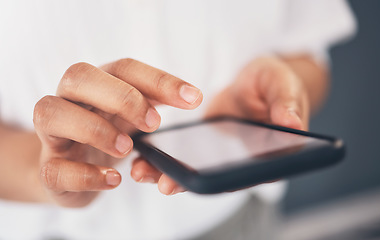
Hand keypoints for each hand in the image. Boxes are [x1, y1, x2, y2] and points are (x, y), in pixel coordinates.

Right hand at [33, 59, 202, 206]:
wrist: (69, 170)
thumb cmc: (105, 134)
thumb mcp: (130, 114)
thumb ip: (154, 103)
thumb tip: (192, 97)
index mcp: (97, 84)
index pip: (124, 68)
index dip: (159, 80)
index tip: (193, 99)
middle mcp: (69, 100)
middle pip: (79, 76)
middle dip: (121, 97)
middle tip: (154, 123)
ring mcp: (52, 134)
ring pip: (51, 113)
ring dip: (96, 130)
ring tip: (127, 148)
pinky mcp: (48, 168)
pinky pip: (53, 168)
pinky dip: (85, 174)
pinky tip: (113, 180)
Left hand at [130, 57, 310, 194]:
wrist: (253, 82)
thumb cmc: (273, 82)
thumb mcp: (282, 84)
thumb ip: (286, 102)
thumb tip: (292, 124)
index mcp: (276, 154)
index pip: (255, 174)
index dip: (229, 180)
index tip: (202, 181)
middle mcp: (248, 164)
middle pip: (220, 181)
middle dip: (190, 183)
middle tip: (165, 184)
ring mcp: (225, 161)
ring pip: (199, 174)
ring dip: (172, 176)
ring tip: (143, 173)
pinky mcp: (206, 152)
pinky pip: (187, 161)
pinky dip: (165, 161)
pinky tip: (143, 158)